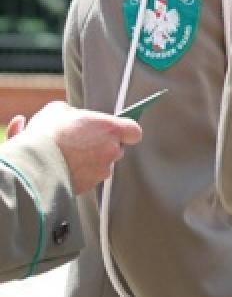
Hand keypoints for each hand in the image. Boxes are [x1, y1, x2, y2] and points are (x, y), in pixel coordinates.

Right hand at [20, 102, 143, 193]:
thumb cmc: (47, 134)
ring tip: (64, 153)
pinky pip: (86, 177)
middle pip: (115, 148)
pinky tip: (60, 165)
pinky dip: (76, 172)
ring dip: (87, 159)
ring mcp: (101, 171)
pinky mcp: (89, 186)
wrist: (32, 164)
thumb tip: (73, 118)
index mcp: (111, 129)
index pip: (134, 131)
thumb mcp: (58, 110)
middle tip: (80, 140)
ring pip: (100, 164)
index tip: (115, 128)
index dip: (125, 130)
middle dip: (101, 145)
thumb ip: (75, 114)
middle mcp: (112, 151)